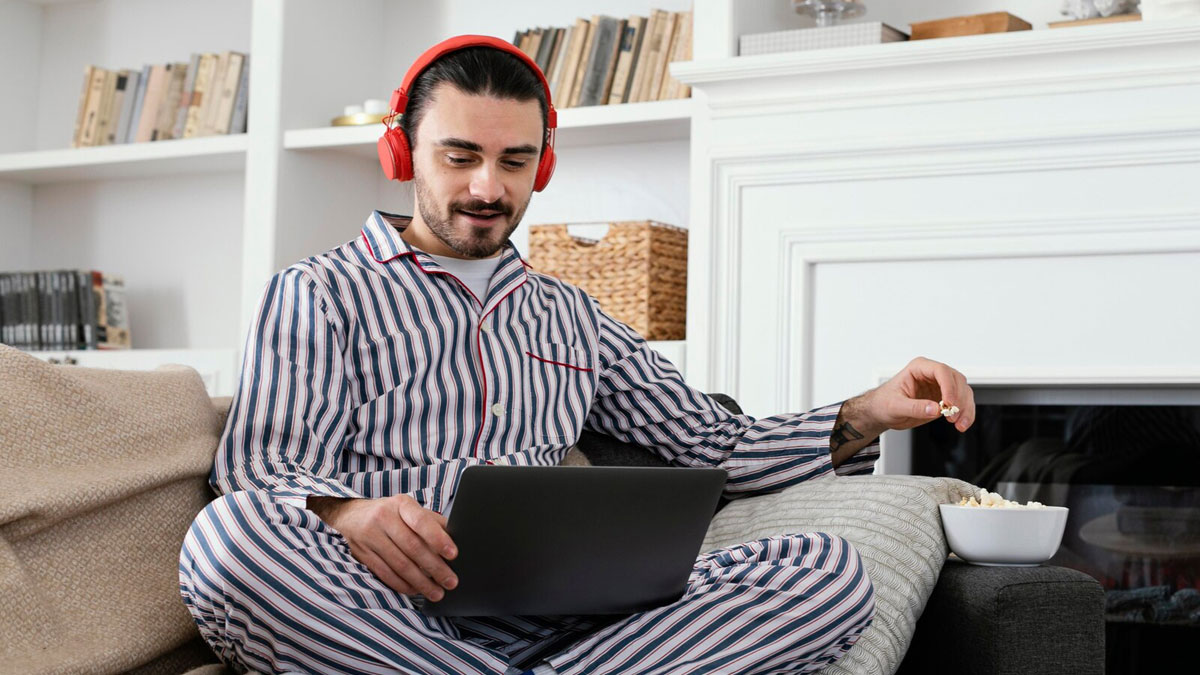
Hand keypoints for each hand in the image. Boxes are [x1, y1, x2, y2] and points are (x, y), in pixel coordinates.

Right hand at [308, 495, 458, 601]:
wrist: (352, 515)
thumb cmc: (391, 513)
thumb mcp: (410, 509)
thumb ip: (431, 522)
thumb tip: (456, 538)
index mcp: (401, 504)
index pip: (421, 521)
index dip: (438, 538)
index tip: (453, 554)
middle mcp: (384, 517)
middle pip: (412, 547)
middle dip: (435, 567)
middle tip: (450, 582)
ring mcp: (371, 536)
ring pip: (400, 564)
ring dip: (421, 582)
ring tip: (436, 592)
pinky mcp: (362, 553)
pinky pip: (385, 573)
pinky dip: (402, 585)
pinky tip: (416, 590)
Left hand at [863, 356, 975, 431]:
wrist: (882, 412)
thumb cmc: (884, 403)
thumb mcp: (895, 406)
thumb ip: (915, 407)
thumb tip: (935, 409)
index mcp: (919, 368)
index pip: (941, 371)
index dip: (949, 386)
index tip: (949, 403)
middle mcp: (932, 374)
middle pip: (957, 380)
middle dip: (959, 399)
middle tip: (953, 416)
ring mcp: (940, 385)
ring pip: (964, 391)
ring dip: (966, 408)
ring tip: (959, 424)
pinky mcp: (945, 398)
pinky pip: (962, 403)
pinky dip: (966, 413)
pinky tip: (962, 424)